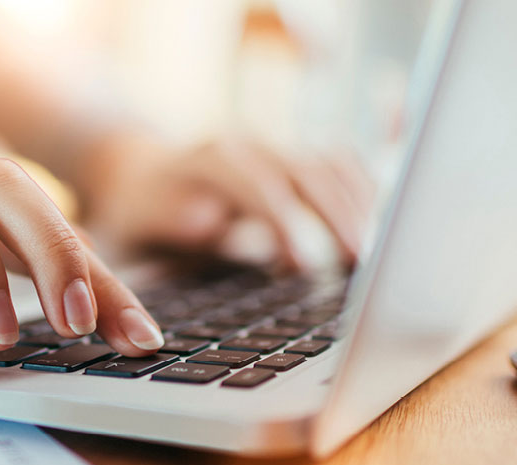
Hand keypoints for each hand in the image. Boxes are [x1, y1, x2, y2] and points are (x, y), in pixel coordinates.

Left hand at [84, 138, 373, 267]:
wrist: (137, 175)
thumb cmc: (140, 213)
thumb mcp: (140, 221)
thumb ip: (172, 221)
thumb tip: (211, 221)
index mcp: (211, 159)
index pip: (259, 184)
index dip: (286, 223)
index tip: (305, 266)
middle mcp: (250, 146)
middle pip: (308, 170)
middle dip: (338, 216)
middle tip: (361, 264)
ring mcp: (276, 150)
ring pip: (332, 165)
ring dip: (360, 207)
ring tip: (376, 256)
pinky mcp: (295, 162)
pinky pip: (341, 167)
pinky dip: (364, 194)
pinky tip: (378, 229)